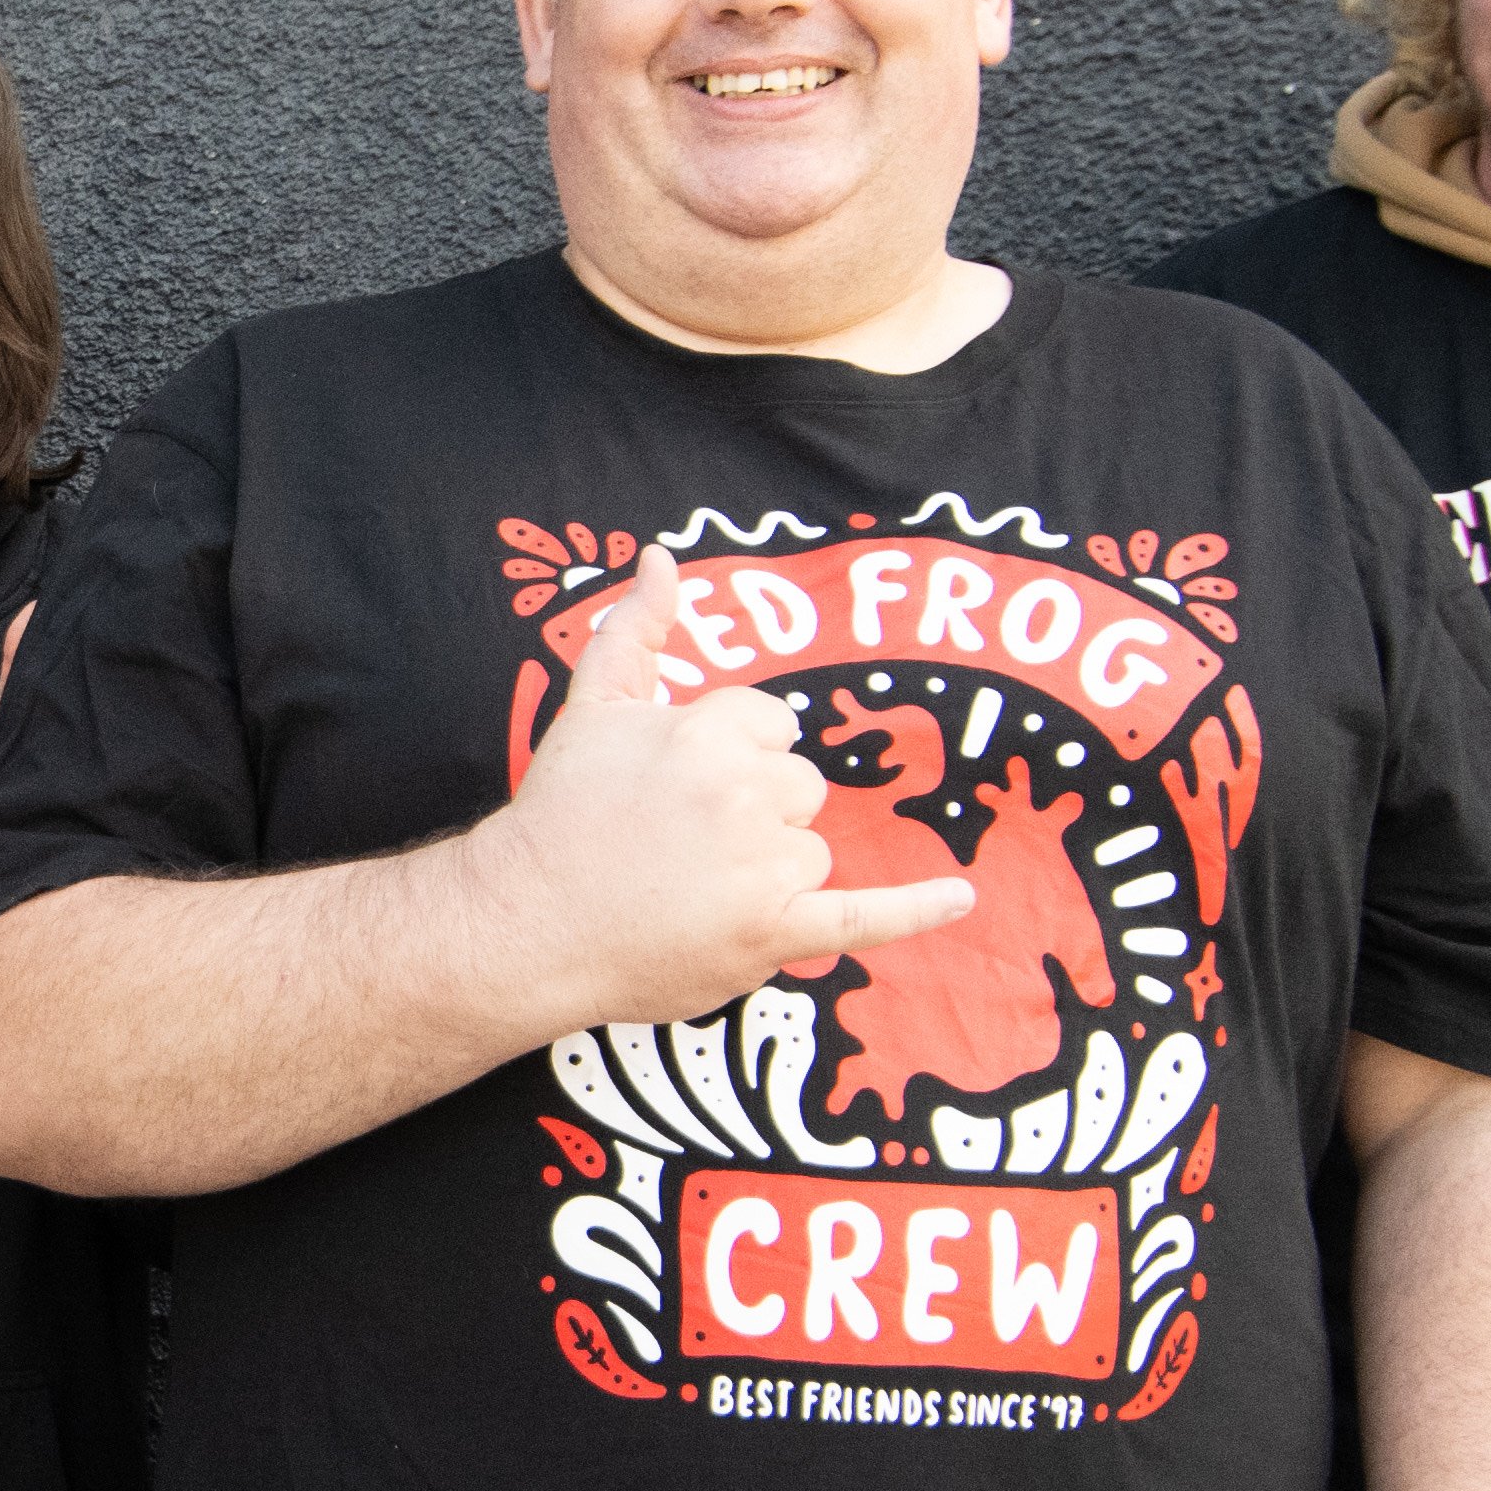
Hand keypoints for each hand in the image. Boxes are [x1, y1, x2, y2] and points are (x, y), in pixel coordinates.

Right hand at [469, 547, 971, 1030]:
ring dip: (770, 870)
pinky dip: (918, 909)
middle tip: (680, 845)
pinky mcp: (774, 934)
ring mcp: (763, 867)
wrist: (526, 923)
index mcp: (708, 730)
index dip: (729, 759)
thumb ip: (637, 628)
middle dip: (753, 814)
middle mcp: (743, 793)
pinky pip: (866, 916)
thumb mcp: (592, 706)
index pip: (772, 729)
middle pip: (799, 790)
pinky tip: (963, 895)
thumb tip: (662, 557)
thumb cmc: (560, 814)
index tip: (679, 792)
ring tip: (692, 890)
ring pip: (812, 851)